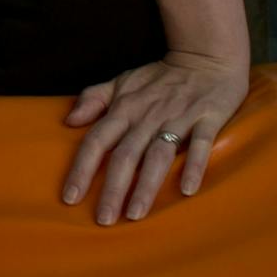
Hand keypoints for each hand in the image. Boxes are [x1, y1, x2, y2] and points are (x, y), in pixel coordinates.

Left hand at [61, 49, 249, 222]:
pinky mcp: (207, 119)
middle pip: (124, 156)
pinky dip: (192, 166)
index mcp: (124, 108)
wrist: (206, 56)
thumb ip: (94, 99)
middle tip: (103, 220)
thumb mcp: (122, 81)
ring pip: (157, 155)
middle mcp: (146, 116)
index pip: (96, 141)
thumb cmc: (160, 76)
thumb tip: (69, 121)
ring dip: (146, 185)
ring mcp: (177, 118)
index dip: (81, 169)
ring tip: (135, 215)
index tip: (69, 198)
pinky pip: (199, 145)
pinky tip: (186, 190)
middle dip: (111, 189)